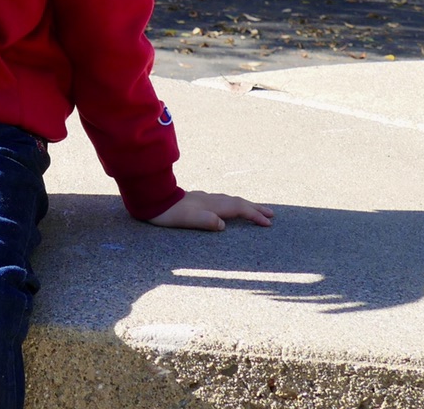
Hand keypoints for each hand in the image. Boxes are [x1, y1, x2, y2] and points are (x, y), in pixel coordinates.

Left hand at [147, 191, 274, 230]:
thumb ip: (205, 221)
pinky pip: (221, 201)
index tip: (268, 224)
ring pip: (230, 200)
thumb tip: (223, 225)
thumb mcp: (186, 219)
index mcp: (212, 205)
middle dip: (255, 208)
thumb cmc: (169, 214)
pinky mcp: (197, 200)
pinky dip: (232, 204)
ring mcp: (204, 199)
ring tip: (254, 210)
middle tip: (271, 215)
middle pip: (238, 202)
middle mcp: (211, 200)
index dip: (254, 215)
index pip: (239, 209)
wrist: (152, 200)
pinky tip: (227, 207)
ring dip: (245, 205)